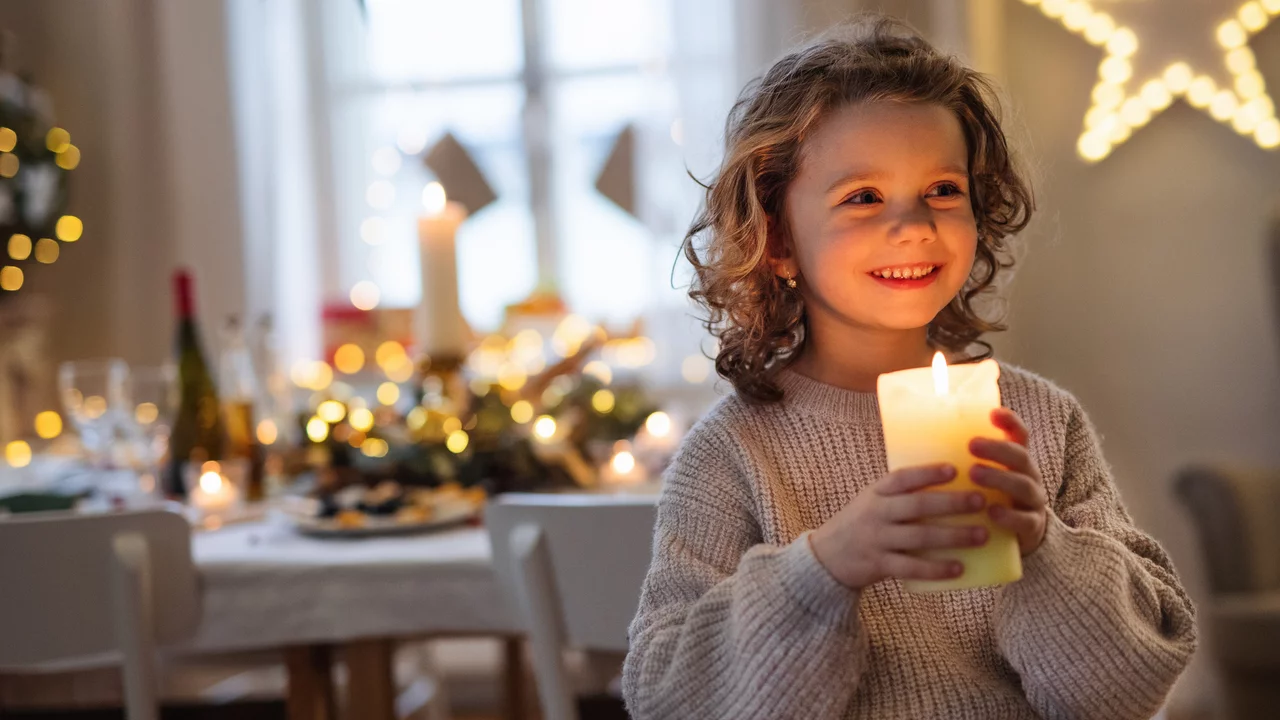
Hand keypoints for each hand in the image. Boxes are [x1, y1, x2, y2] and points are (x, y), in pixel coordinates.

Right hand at [809, 464, 989, 590]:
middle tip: (980, 501)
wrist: (826, 557)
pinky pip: (911, 568)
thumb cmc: (860, 524)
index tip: (954, 469)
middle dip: (951, 503)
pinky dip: (936, 569)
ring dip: (953, 536)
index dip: (928, 473)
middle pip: (917, 506)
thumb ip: (900, 494)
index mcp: (876, 493)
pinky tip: (959, 568)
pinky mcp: (879, 565)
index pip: (902, 478)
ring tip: (982, 535)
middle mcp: (876, 514)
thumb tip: (951, 484)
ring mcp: (877, 540)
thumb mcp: (872, 501)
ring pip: (919, 537)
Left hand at [969, 408, 1048, 556]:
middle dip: (997, 449)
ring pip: (1023, 485)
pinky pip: (1025, 520)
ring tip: (974, 474)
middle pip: (1020, 456)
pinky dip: (1009, 516)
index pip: (1019, 435)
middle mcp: (1028, 476)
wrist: (1016, 539)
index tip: (992, 412)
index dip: (1010, 421)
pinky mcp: (1032, 527)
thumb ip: (959, 462)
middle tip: (972, 445)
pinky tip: (992, 513)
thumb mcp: (977, 479)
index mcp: (1015, 461)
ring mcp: (1033, 502)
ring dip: (999, 478)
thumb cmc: (987, 501)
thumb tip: (917, 441)